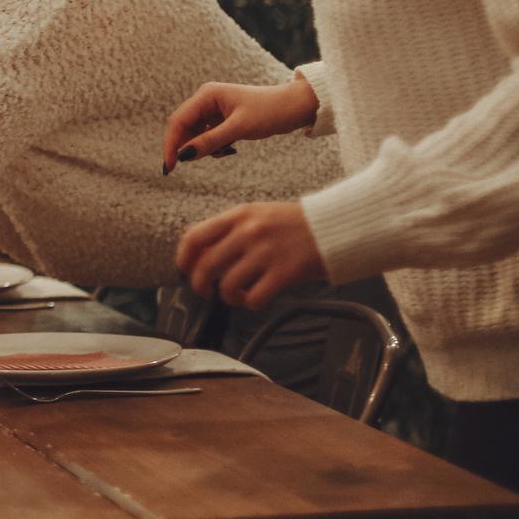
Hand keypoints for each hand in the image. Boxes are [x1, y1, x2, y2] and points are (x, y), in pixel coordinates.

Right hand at [162, 77, 318, 172]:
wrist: (295, 107)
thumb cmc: (270, 111)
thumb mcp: (239, 128)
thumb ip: (210, 141)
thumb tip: (183, 156)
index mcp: (207, 95)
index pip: (178, 120)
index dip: (171, 144)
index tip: (170, 167)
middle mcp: (206, 100)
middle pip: (184, 127)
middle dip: (187, 147)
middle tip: (190, 165)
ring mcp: (214, 110)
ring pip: (195, 134)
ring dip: (203, 148)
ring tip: (225, 151)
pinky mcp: (222, 119)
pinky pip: (208, 136)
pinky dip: (213, 147)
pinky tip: (229, 149)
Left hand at [175, 201, 327, 309]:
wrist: (335, 226)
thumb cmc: (295, 224)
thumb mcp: (258, 215)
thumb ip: (230, 230)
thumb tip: (202, 254)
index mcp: (238, 215)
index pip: (194, 237)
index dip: (183, 258)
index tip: (184, 269)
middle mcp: (248, 232)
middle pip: (206, 267)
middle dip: (199, 285)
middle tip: (205, 291)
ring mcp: (266, 253)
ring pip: (227, 286)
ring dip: (228, 297)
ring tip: (237, 294)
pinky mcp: (284, 273)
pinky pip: (253, 298)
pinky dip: (249, 303)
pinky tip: (255, 297)